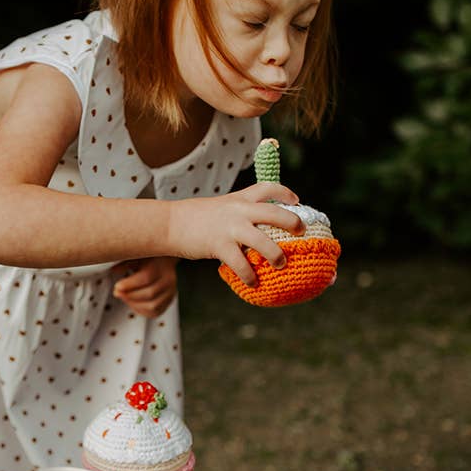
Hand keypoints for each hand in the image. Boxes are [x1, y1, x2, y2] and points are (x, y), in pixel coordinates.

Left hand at [113, 256, 177, 318]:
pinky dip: (141, 310)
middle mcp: (168, 280)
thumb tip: (113, 270)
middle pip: (149, 294)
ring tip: (124, 297)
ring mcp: (170, 293)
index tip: (117, 286)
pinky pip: (154, 313)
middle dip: (129, 295)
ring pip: (152, 306)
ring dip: (134, 304)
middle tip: (117, 292)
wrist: (164, 260)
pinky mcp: (168, 302)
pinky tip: (133, 303)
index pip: (146, 278)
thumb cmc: (148, 258)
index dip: (130, 284)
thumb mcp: (136, 256)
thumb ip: (125, 263)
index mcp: (161, 266)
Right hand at [167, 183, 302, 286]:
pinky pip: (241, 263)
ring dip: (276, 255)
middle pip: (275, 213)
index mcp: (240, 198)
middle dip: (292, 222)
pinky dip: (249, 275)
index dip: (285, 193)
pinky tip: (253, 282)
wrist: (170, 223)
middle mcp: (239, 210)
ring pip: (263, 242)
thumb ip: (240, 213)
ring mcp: (230, 228)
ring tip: (281, 263)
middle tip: (301, 233)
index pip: (268, 188)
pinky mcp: (220, 245)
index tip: (296, 200)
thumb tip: (260, 228)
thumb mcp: (222, 206)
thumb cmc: (196, 218)